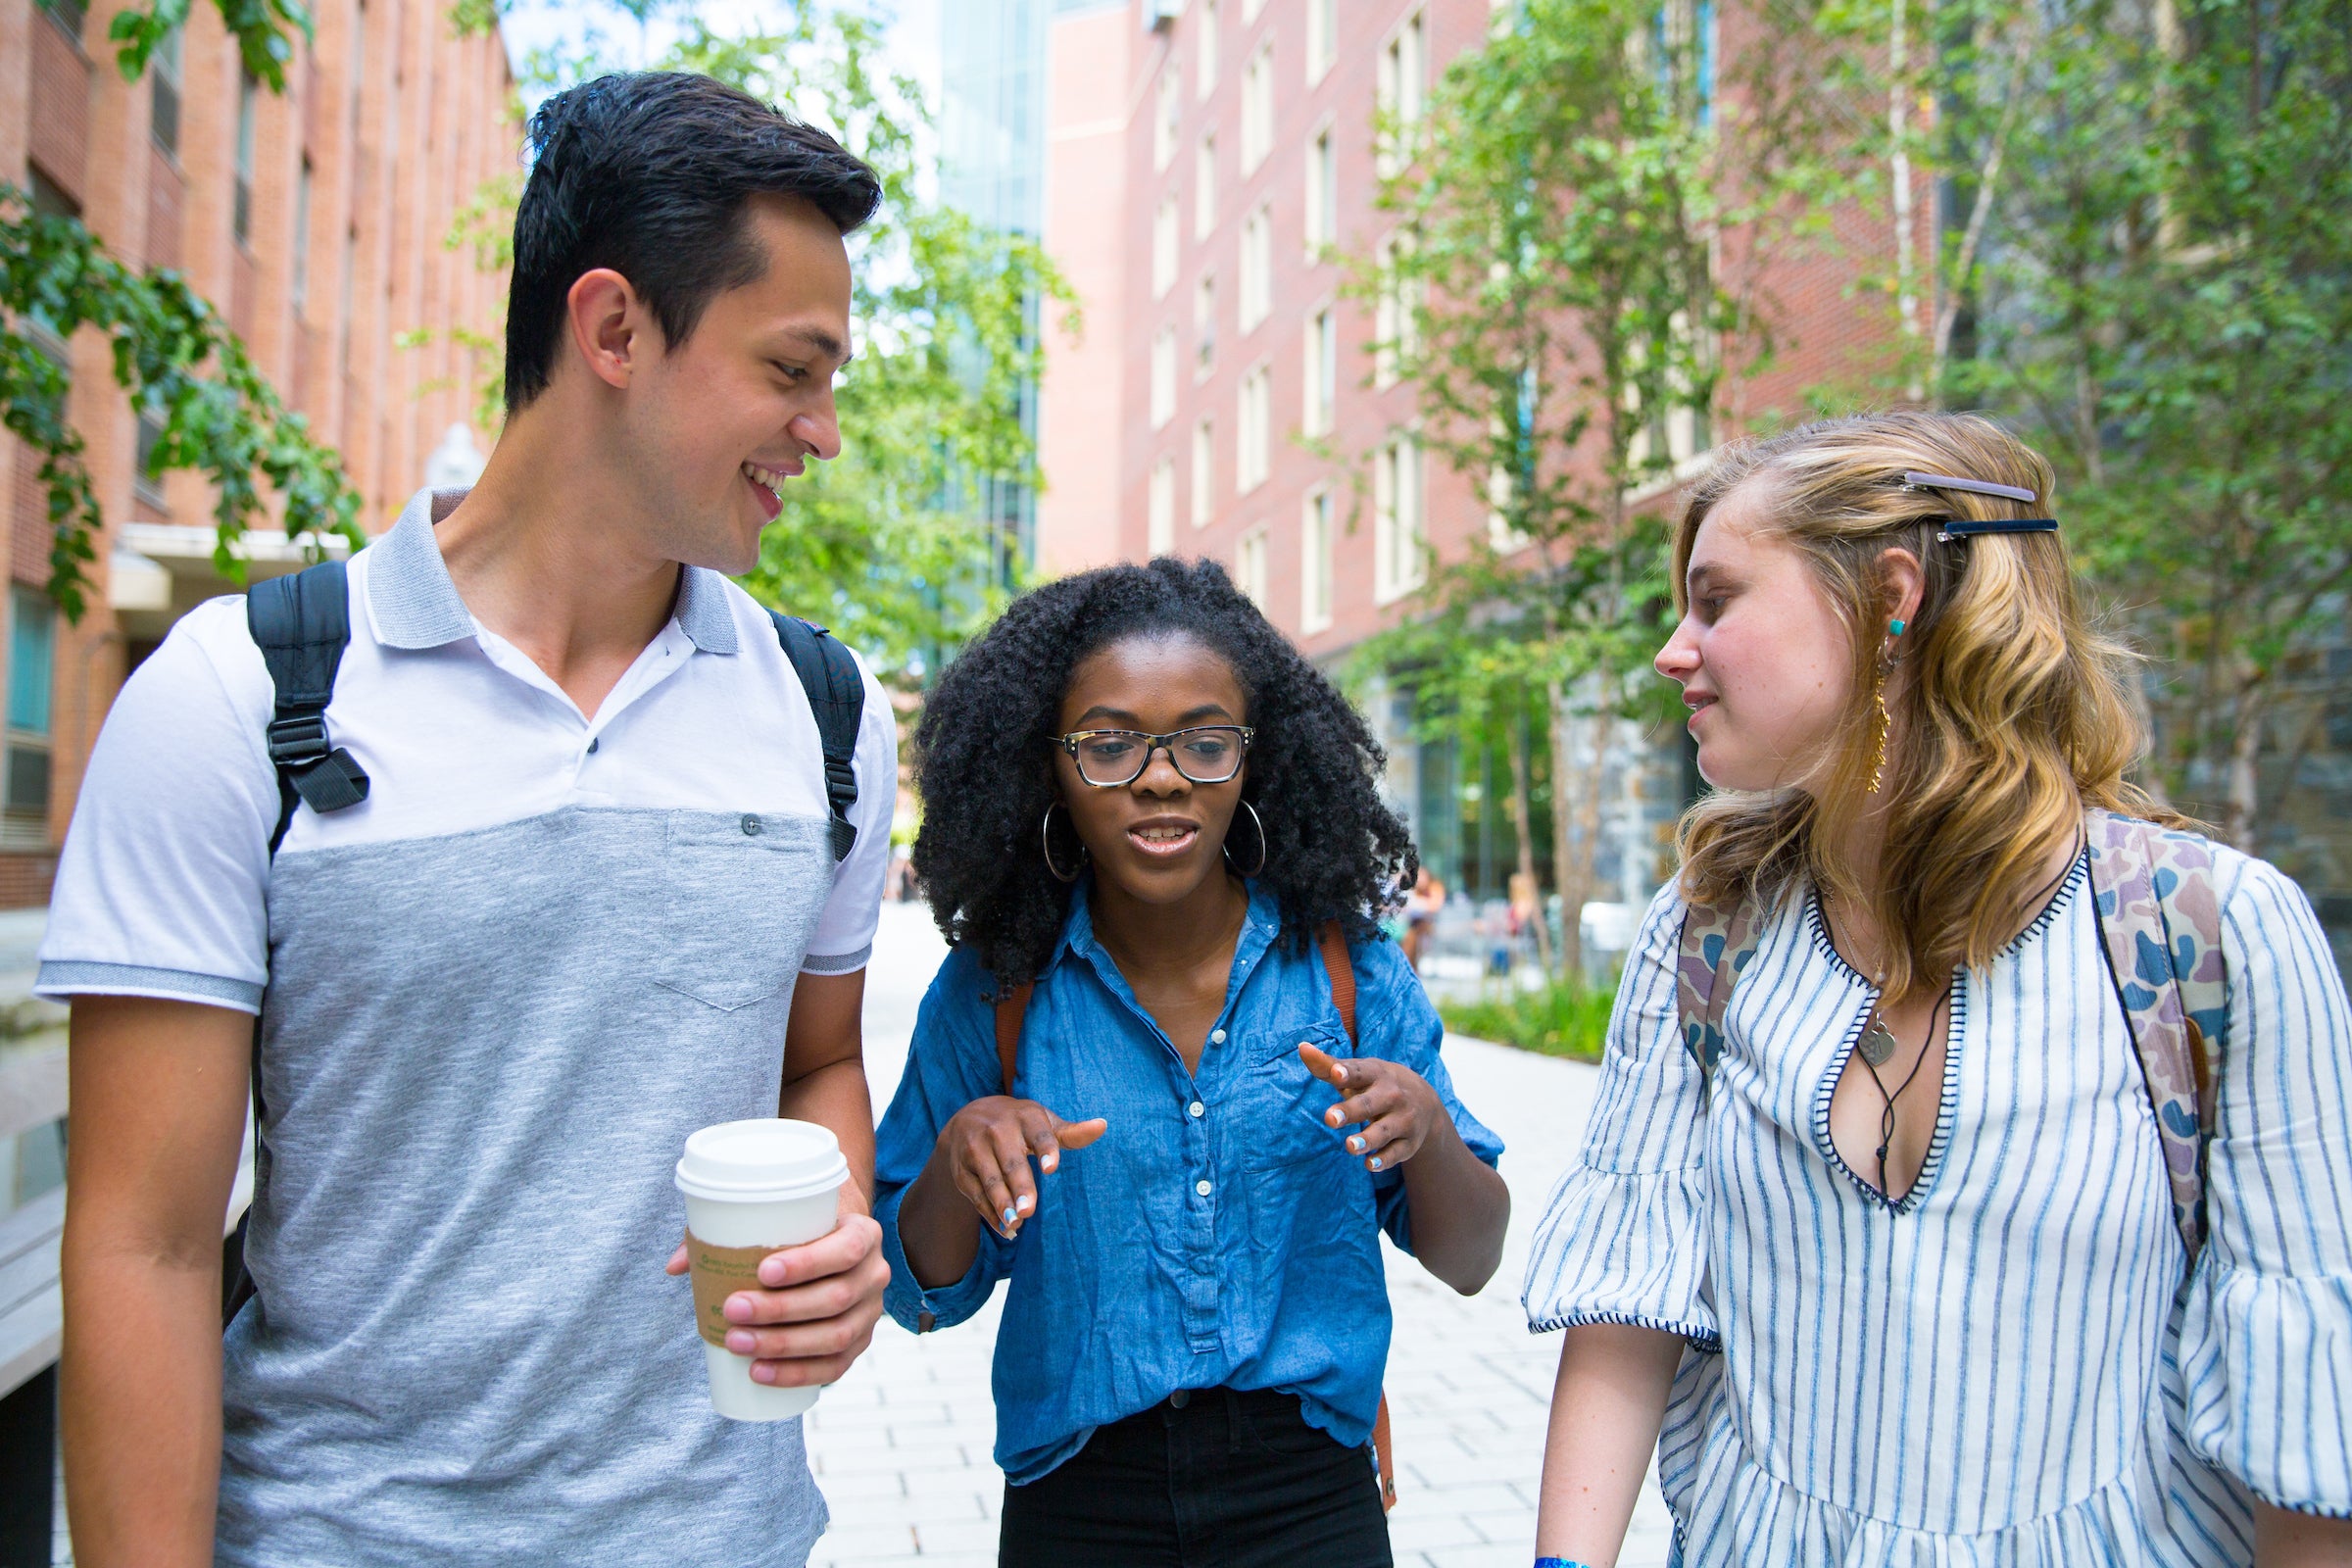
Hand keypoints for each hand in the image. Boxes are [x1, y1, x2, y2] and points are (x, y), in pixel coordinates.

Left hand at [662, 1210, 889, 1387]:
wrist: (833, 1246)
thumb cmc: (799, 1230)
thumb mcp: (775, 1218)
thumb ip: (727, 1232)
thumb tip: (677, 1266)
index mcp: (864, 1234)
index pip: (846, 1249)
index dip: (808, 1264)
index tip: (762, 1271)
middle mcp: (875, 1274)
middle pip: (836, 1298)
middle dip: (780, 1310)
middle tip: (733, 1309)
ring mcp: (870, 1314)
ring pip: (834, 1336)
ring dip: (783, 1344)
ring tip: (737, 1342)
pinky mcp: (859, 1344)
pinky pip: (834, 1367)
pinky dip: (796, 1374)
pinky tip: (760, 1372)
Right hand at [933, 1096, 1106, 1239]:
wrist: (967, 1118)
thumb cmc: (1018, 1124)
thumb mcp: (1043, 1122)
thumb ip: (1071, 1133)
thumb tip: (1103, 1126)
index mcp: (1025, 1116)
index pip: (1038, 1134)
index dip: (1045, 1150)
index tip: (1052, 1169)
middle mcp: (996, 1129)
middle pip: (1011, 1162)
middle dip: (1020, 1187)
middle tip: (1029, 1211)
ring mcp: (974, 1148)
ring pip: (990, 1180)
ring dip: (1001, 1203)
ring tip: (1016, 1223)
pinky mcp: (960, 1169)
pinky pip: (975, 1194)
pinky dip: (989, 1213)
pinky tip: (1004, 1228)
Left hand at [1299, 1043, 1443, 1172]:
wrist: (1426, 1102)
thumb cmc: (1377, 1084)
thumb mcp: (1358, 1072)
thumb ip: (1328, 1065)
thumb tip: (1302, 1048)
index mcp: (1376, 1074)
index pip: (1360, 1073)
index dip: (1347, 1073)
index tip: (1335, 1074)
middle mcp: (1392, 1096)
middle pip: (1370, 1104)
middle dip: (1352, 1111)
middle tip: (1330, 1119)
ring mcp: (1403, 1120)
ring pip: (1384, 1131)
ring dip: (1368, 1139)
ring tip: (1350, 1146)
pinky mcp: (1408, 1143)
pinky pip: (1396, 1153)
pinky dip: (1384, 1160)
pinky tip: (1369, 1165)